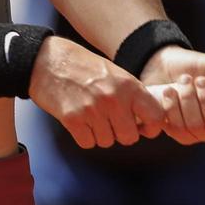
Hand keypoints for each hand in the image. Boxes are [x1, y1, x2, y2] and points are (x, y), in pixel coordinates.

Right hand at [28, 36, 166, 149]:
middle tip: (109, 119)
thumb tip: (147, 124)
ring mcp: (93, 110)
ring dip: (100, 133)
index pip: (156, 117)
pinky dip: (84, 136)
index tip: (142, 127)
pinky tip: (79, 119)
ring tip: (91, 114)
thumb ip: (132, 96)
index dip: (151, 127)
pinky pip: (87, 143)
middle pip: (129, 138)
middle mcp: (113, 99)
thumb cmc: (84, 67)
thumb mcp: (116, 74)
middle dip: (120, 133)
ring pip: (107, 142)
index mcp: (128, 86)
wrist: (48, 61)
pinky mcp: (73, 119)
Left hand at [140, 45, 204, 144]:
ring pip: (195, 128)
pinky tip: (169, 92)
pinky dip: (171, 105)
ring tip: (183, 81)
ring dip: (186, 98)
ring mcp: (197, 133)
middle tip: (198, 80)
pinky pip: (176, 129)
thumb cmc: (198, 66)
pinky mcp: (176, 132)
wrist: (166, 64)